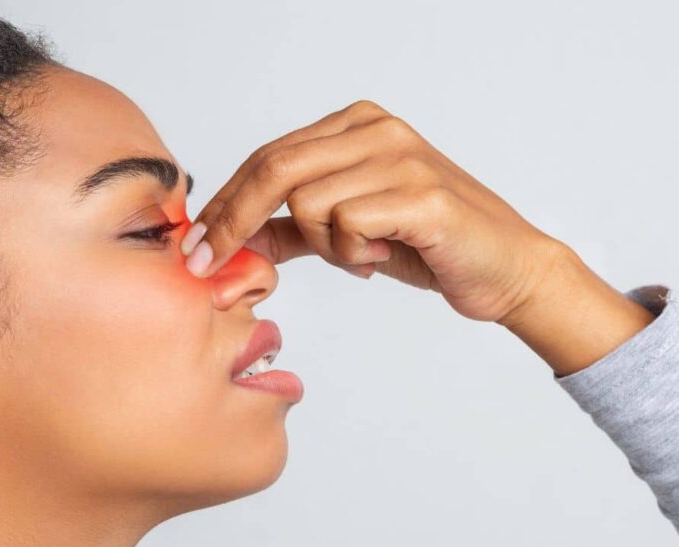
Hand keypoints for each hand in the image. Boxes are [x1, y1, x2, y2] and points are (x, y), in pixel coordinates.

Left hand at [184, 99, 568, 325]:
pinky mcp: (422, 195)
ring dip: (323, 246)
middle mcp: (377, 130)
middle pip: (274, 168)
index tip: (195, 244)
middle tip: (209, 264)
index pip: (268, 157)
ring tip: (362, 254)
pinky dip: (353, 252)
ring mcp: (402, 157)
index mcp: (356, 126)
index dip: (224, 202)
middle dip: (232, 221)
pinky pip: (348, 224)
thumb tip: (232, 242)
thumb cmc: (426, 246)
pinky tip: (383, 256)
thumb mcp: (345, 235)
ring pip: (308, 203)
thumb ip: (292, 230)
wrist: (503, 269)